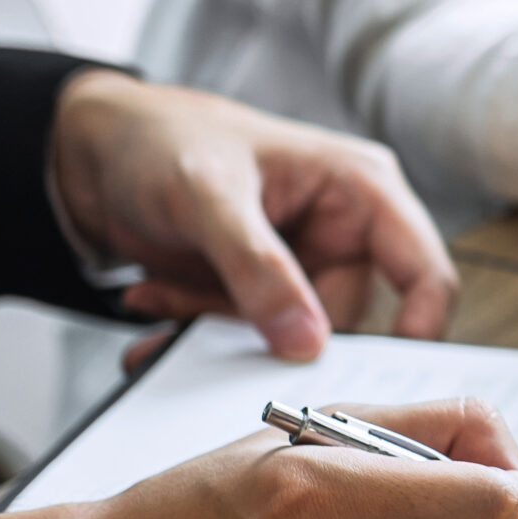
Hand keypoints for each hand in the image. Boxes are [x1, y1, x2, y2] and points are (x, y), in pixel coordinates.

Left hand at [51, 70, 457, 358]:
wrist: (92, 147)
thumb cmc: (160, 139)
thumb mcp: (208, 195)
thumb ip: (259, 268)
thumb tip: (306, 341)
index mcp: (362, 191)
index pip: (425, 273)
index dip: (419, 330)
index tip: (378, 379)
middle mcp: (343, 233)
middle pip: (346, 323)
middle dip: (272, 334)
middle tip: (207, 331)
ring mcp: (303, 266)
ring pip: (288, 339)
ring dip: (219, 333)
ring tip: (159, 302)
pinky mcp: (261, 292)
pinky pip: (245, 338)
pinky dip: (195, 329)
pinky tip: (153, 299)